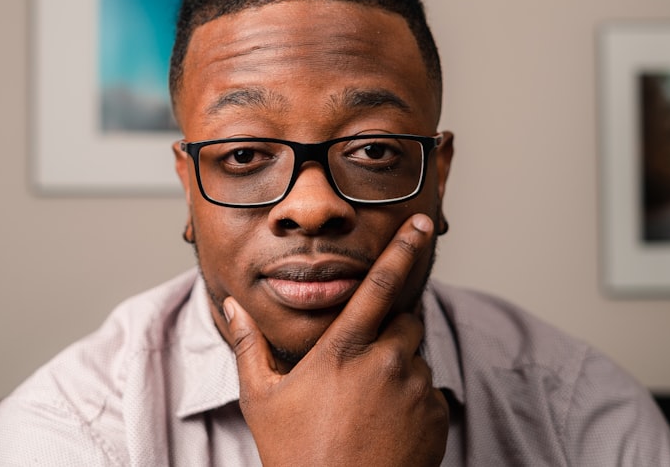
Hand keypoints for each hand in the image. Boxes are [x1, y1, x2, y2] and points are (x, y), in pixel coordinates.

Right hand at [223, 214, 449, 465]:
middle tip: (360, 366)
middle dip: (388, 330)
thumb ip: (249, 346)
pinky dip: (413, 400)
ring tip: (366, 406)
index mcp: (344, 349)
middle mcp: (386, 362)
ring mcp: (416, 390)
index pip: (380, 285)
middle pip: (403, 319)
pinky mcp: (437, 417)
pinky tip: (385, 426)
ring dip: (398, 368)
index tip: (421, 225)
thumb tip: (233, 307)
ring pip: (415, 357)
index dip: (403, 249)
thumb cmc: (298, 457)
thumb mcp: (262, 400)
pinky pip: (430, 392)